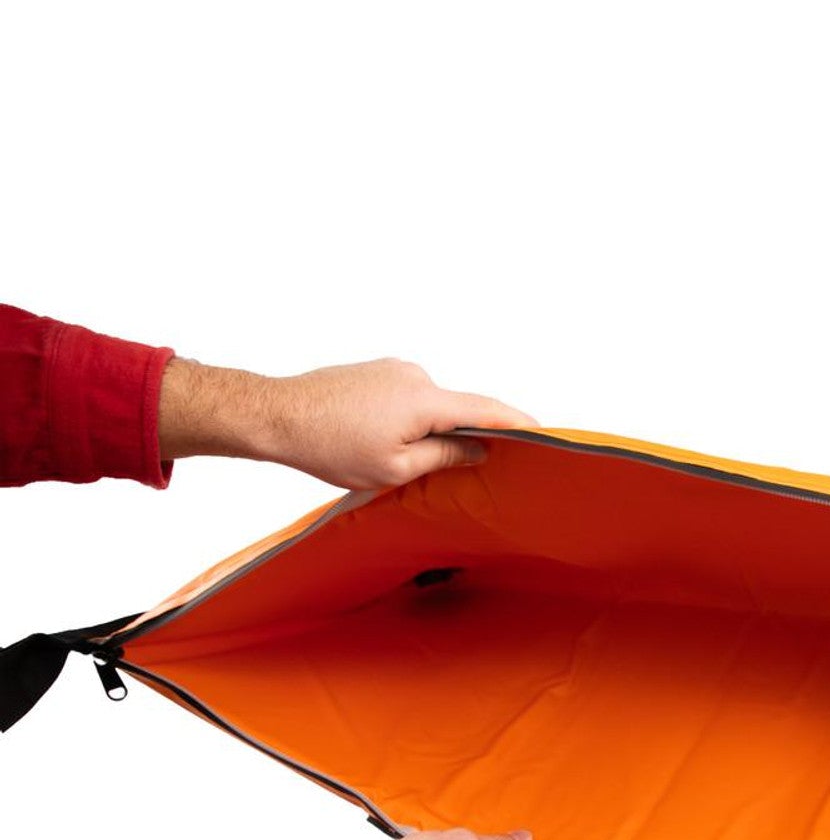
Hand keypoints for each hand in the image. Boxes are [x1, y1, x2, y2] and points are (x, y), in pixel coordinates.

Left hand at [158, 354, 538, 488]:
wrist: (275, 415)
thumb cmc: (329, 446)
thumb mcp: (395, 468)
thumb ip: (444, 457)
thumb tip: (477, 449)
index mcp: (425, 400)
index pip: (487, 409)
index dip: (518, 423)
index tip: (545, 431)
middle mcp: (415, 375)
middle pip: (458, 409)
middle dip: (465, 436)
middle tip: (469, 469)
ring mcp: (394, 370)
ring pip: (430, 407)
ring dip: (428, 431)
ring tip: (401, 461)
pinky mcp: (376, 371)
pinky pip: (408, 398)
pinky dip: (409, 421)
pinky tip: (383, 443)